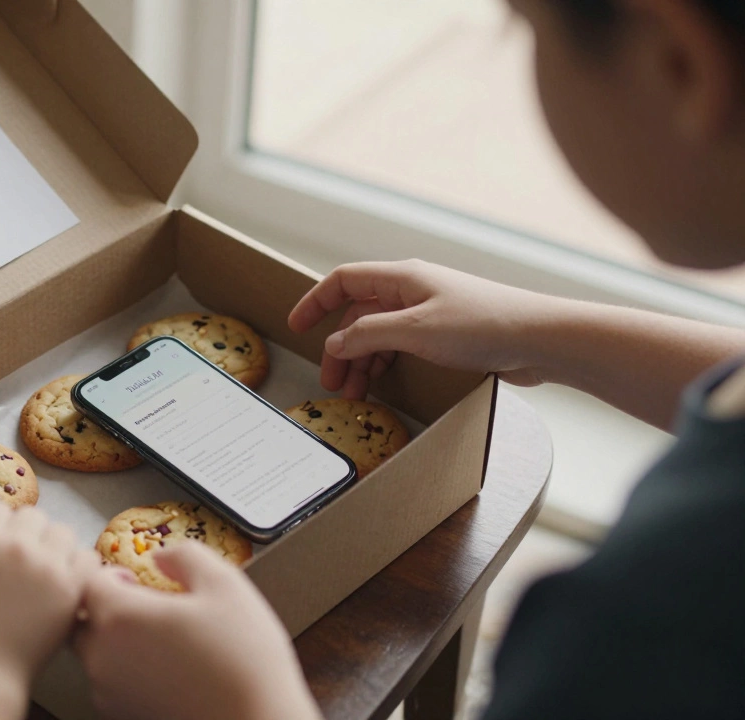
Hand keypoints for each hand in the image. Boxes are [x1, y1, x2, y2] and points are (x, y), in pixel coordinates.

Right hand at [0, 502, 99, 686]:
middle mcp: (16, 544)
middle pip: (31, 516)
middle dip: (24, 534)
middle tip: (19, 564)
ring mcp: (47, 565)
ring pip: (61, 532)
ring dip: (52, 545)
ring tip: (42, 571)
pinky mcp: (71, 589)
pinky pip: (86, 558)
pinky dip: (78, 566)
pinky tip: (63, 583)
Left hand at [76, 543, 322, 719]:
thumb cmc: (243, 658)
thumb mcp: (224, 584)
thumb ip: (185, 555)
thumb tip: (161, 556)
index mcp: (120, 617)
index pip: (90, 583)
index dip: (112, 573)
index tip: (137, 578)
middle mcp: (103, 657)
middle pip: (84, 620)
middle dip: (108, 608)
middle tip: (146, 606)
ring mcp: (110, 692)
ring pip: (96, 654)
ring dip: (118, 640)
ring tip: (161, 639)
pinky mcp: (123, 715)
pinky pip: (112, 683)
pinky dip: (129, 670)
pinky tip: (167, 668)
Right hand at [289, 260, 564, 398]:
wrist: (540, 339)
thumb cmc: (483, 325)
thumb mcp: (415, 330)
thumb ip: (368, 336)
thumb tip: (335, 344)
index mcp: (401, 278)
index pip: (343, 282)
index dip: (316, 302)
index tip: (296, 328)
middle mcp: (411, 291)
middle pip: (359, 315)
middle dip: (340, 348)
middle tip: (332, 383)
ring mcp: (428, 312)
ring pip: (379, 335)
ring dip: (363, 362)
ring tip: (356, 395)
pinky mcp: (444, 334)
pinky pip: (401, 347)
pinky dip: (386, 365)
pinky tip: (383, 385)